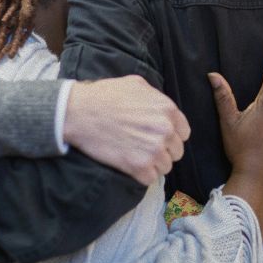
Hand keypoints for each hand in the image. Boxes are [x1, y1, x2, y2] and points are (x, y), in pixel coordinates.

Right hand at [64, 76, 190, 185]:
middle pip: (176, 151)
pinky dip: (141, 175)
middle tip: (143, 148)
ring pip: (165, 167)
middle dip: (162, 151)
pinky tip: (129, 165)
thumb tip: (162, 107)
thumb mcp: (136, 84)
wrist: (79, 112)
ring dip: (152, 165)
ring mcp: (154, 149)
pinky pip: (150, 178)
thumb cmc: (104, 96)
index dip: (171, 137)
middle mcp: (165, 130)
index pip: (183, 133)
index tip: (158, 138)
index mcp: (168, 110)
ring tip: (135, 156)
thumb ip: (155, 96)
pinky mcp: (139, 166)